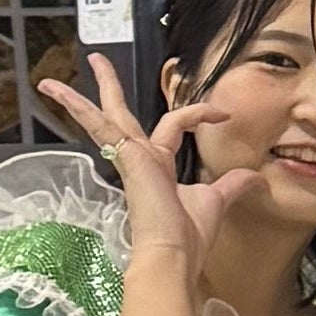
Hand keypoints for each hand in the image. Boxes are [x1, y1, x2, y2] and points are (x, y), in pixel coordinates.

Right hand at [41, 53, 237, 276]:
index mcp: (158, 165)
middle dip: (110, 87)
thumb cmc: (188, 236)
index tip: (224, 113)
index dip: (197, 113)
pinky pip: (99, 126)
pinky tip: (57, 91)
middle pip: (122, 114)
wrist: (173, 255)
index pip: (173, 125)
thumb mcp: (217, 200)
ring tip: (63, 71)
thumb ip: (234, 184)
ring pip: (105, 116)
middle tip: (96, 60)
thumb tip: (258, 178)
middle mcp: (140, 158)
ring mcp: (130, 158)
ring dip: (86, 93)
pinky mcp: (125, 158)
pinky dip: (80, 109)